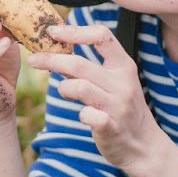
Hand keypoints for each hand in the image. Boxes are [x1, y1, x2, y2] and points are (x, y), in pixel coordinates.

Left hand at [29, 22, 165, 174]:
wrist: (144, 146)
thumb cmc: (122, 109)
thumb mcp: (113, 83)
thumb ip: (88, 68)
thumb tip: (57, 50)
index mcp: (124, 66)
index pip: (102, 36)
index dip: (75, 31)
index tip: (52, 31)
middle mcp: (123, 83)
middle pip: (80, 63)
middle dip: (51, 59)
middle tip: (33, 59)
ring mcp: (118, 106)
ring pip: (80, 87)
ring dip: (64, 88)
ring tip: (63, 91)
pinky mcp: (111, 128)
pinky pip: (88, 115)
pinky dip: (81, 114)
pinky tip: (83, 115)